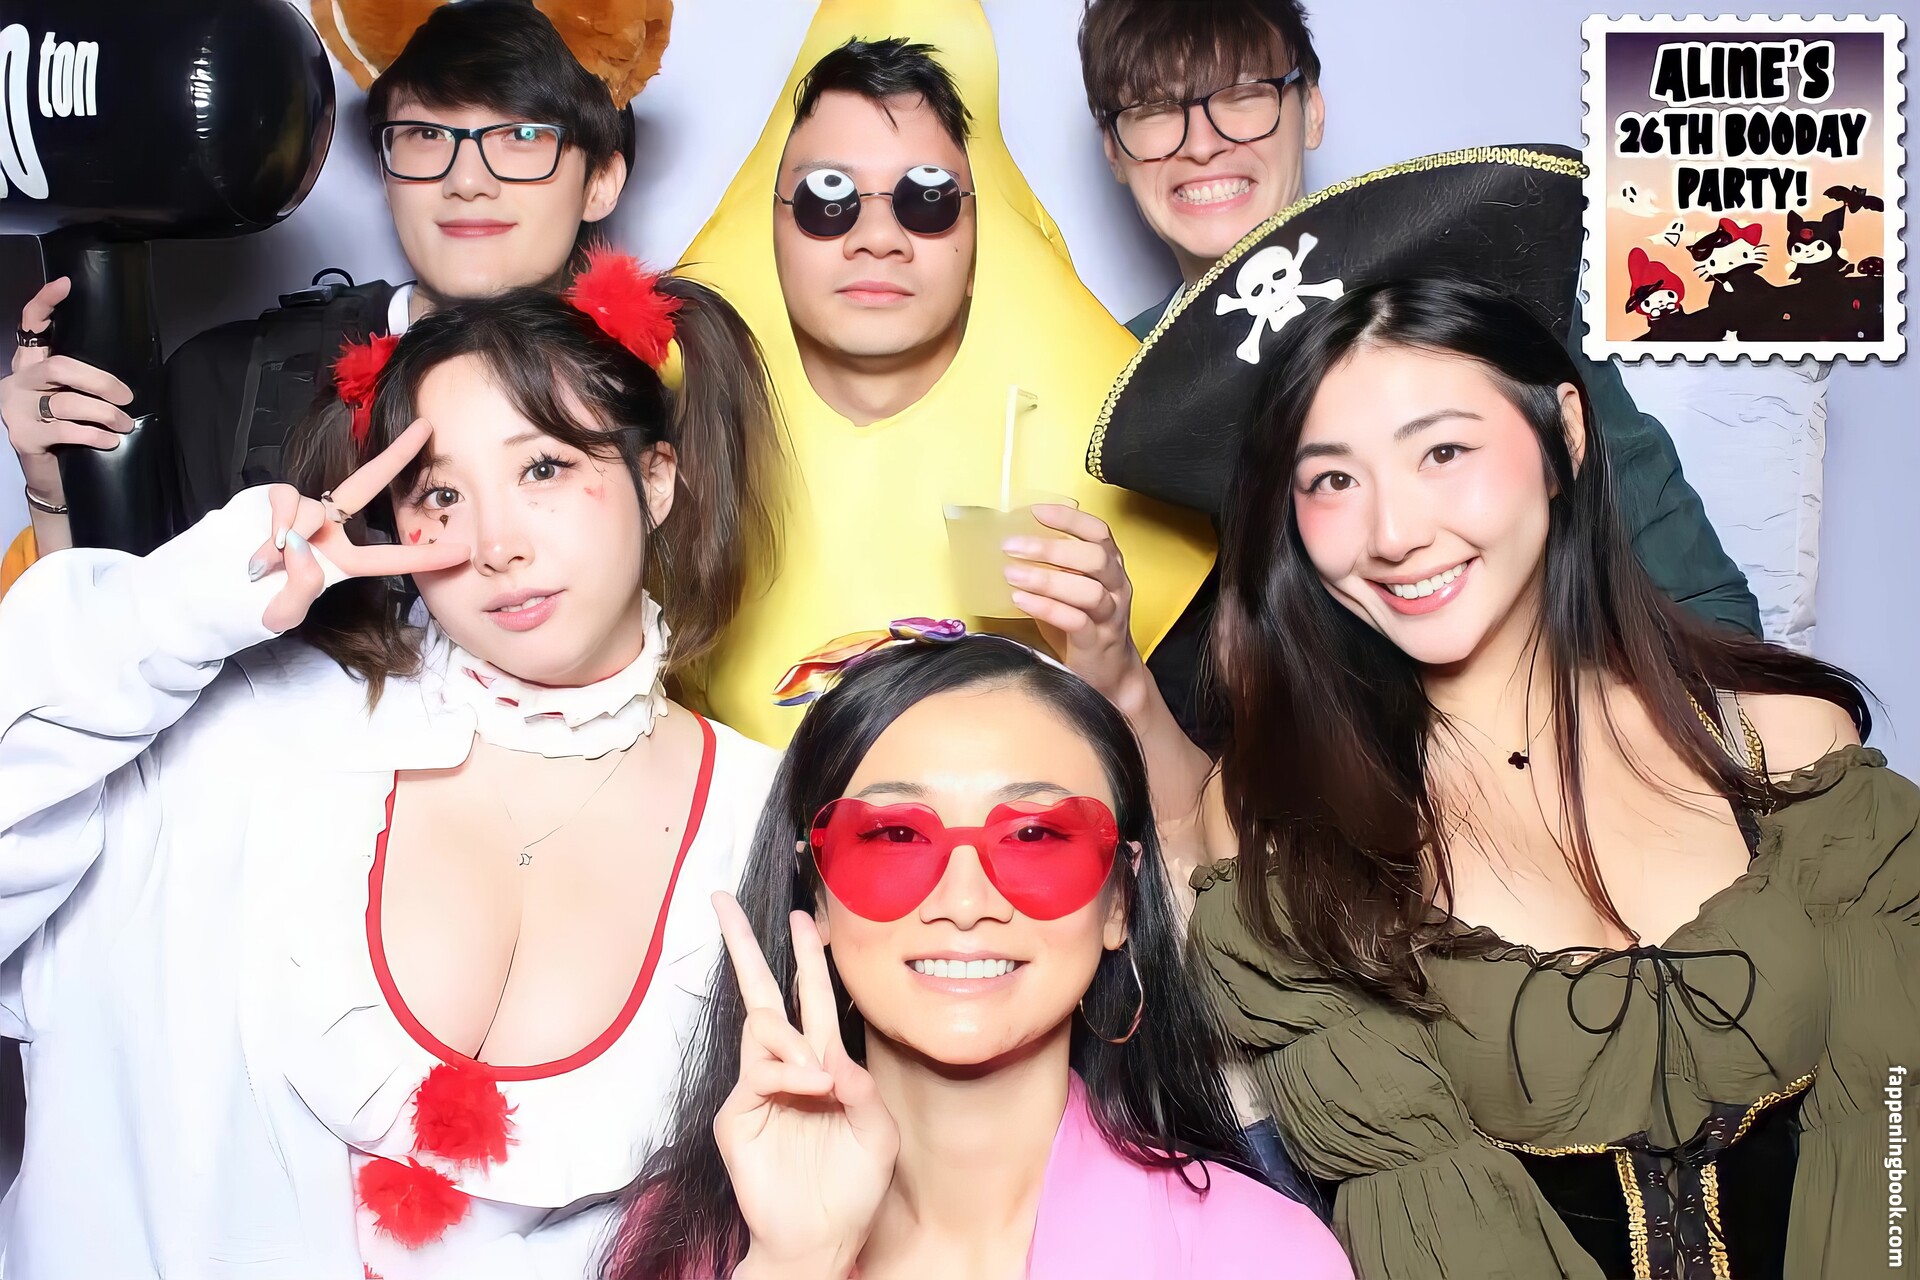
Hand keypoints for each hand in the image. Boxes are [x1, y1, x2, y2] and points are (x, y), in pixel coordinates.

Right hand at [1, 277, 134, 505]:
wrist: (52, 477)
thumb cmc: (71, 432)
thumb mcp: (77, 399)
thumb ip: (84, 380)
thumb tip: (129, 371)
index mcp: (31, 364)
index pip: (30, 324)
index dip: (45, 303)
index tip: (65, 285)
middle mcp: (18, 381)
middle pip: (60, 366)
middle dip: (101, 381)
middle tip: (127, 397)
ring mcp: (16, 408)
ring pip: (67, 401)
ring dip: (104, 413)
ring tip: (123, 424)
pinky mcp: (22, 435)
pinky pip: (65, 429)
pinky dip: (93, 434)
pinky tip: (109, 441)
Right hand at [248, 419, 469, 632]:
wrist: (207, 595)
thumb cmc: (250, 606)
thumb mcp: (282, 613)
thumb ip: (300, 590)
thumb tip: (302, 551)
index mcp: (342, 561)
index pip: (390, 557)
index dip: (425, 556)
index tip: (463, 552)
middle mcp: (327, 530)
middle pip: (366, 486)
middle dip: (395, 456)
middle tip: (426, 428)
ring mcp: (300, 511)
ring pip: (313, 508)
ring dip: (294, 537)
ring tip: (269, 565)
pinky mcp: (270, 500)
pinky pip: (284, 501)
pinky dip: (276, 525)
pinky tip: (263, 550)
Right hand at [712, 892, 895, 1278]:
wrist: (818, 1238)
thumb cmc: (852, 1188)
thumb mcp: (878, 1136)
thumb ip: (862, 1090)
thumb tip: (830, 1058)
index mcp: (824, 1063)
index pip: (810, 997)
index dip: (807, 956)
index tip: (803, 916)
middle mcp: (788, 1065)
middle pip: (763, 992)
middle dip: (745, 945)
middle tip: (723, 901)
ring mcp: (759, 1087)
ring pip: (762, 1027)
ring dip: (791, 1042)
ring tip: (818, 1081)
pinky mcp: (737, 1113)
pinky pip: (757, 1071)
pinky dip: (784, 1072)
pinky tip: (808, 1089)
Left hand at [1005, 504, 1143, 701]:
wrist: (1111, 673)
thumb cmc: (1086, 625)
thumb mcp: (1073, 589)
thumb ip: (1055, 567)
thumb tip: (1014, 544)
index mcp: (1111, 568)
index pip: (1098, 532)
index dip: (1069, 519)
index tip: (1036, 512)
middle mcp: (1116, 588)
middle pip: (1094, 558)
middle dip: (1051, 549)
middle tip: (1011, 546)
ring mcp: (1109, 617)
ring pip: (1088, 591)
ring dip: (1046, 580)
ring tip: (1011, 575)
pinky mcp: (1097, 643)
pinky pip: (1076, 622)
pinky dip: (1047, 608)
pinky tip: (1021, 600)